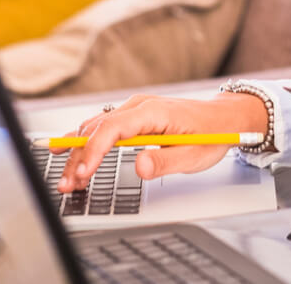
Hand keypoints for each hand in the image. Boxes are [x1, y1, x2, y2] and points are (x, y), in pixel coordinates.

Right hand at [55, 91, 268, 192]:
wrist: (224, 118)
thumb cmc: (212, 134)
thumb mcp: (193, 154)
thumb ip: (165, 161)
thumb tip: (139, 166)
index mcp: (153, 111)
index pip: (112, 128)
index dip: (93, 151)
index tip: (82, 173)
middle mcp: (139, 105)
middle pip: (97, 129)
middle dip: (78, 157)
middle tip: (66, 185)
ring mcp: (135, 109)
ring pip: (96, 128)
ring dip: (79, 153)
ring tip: (68, 180)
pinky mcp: (134, 117)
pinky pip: (103, 128)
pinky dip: (88, 145)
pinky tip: (74, 159)